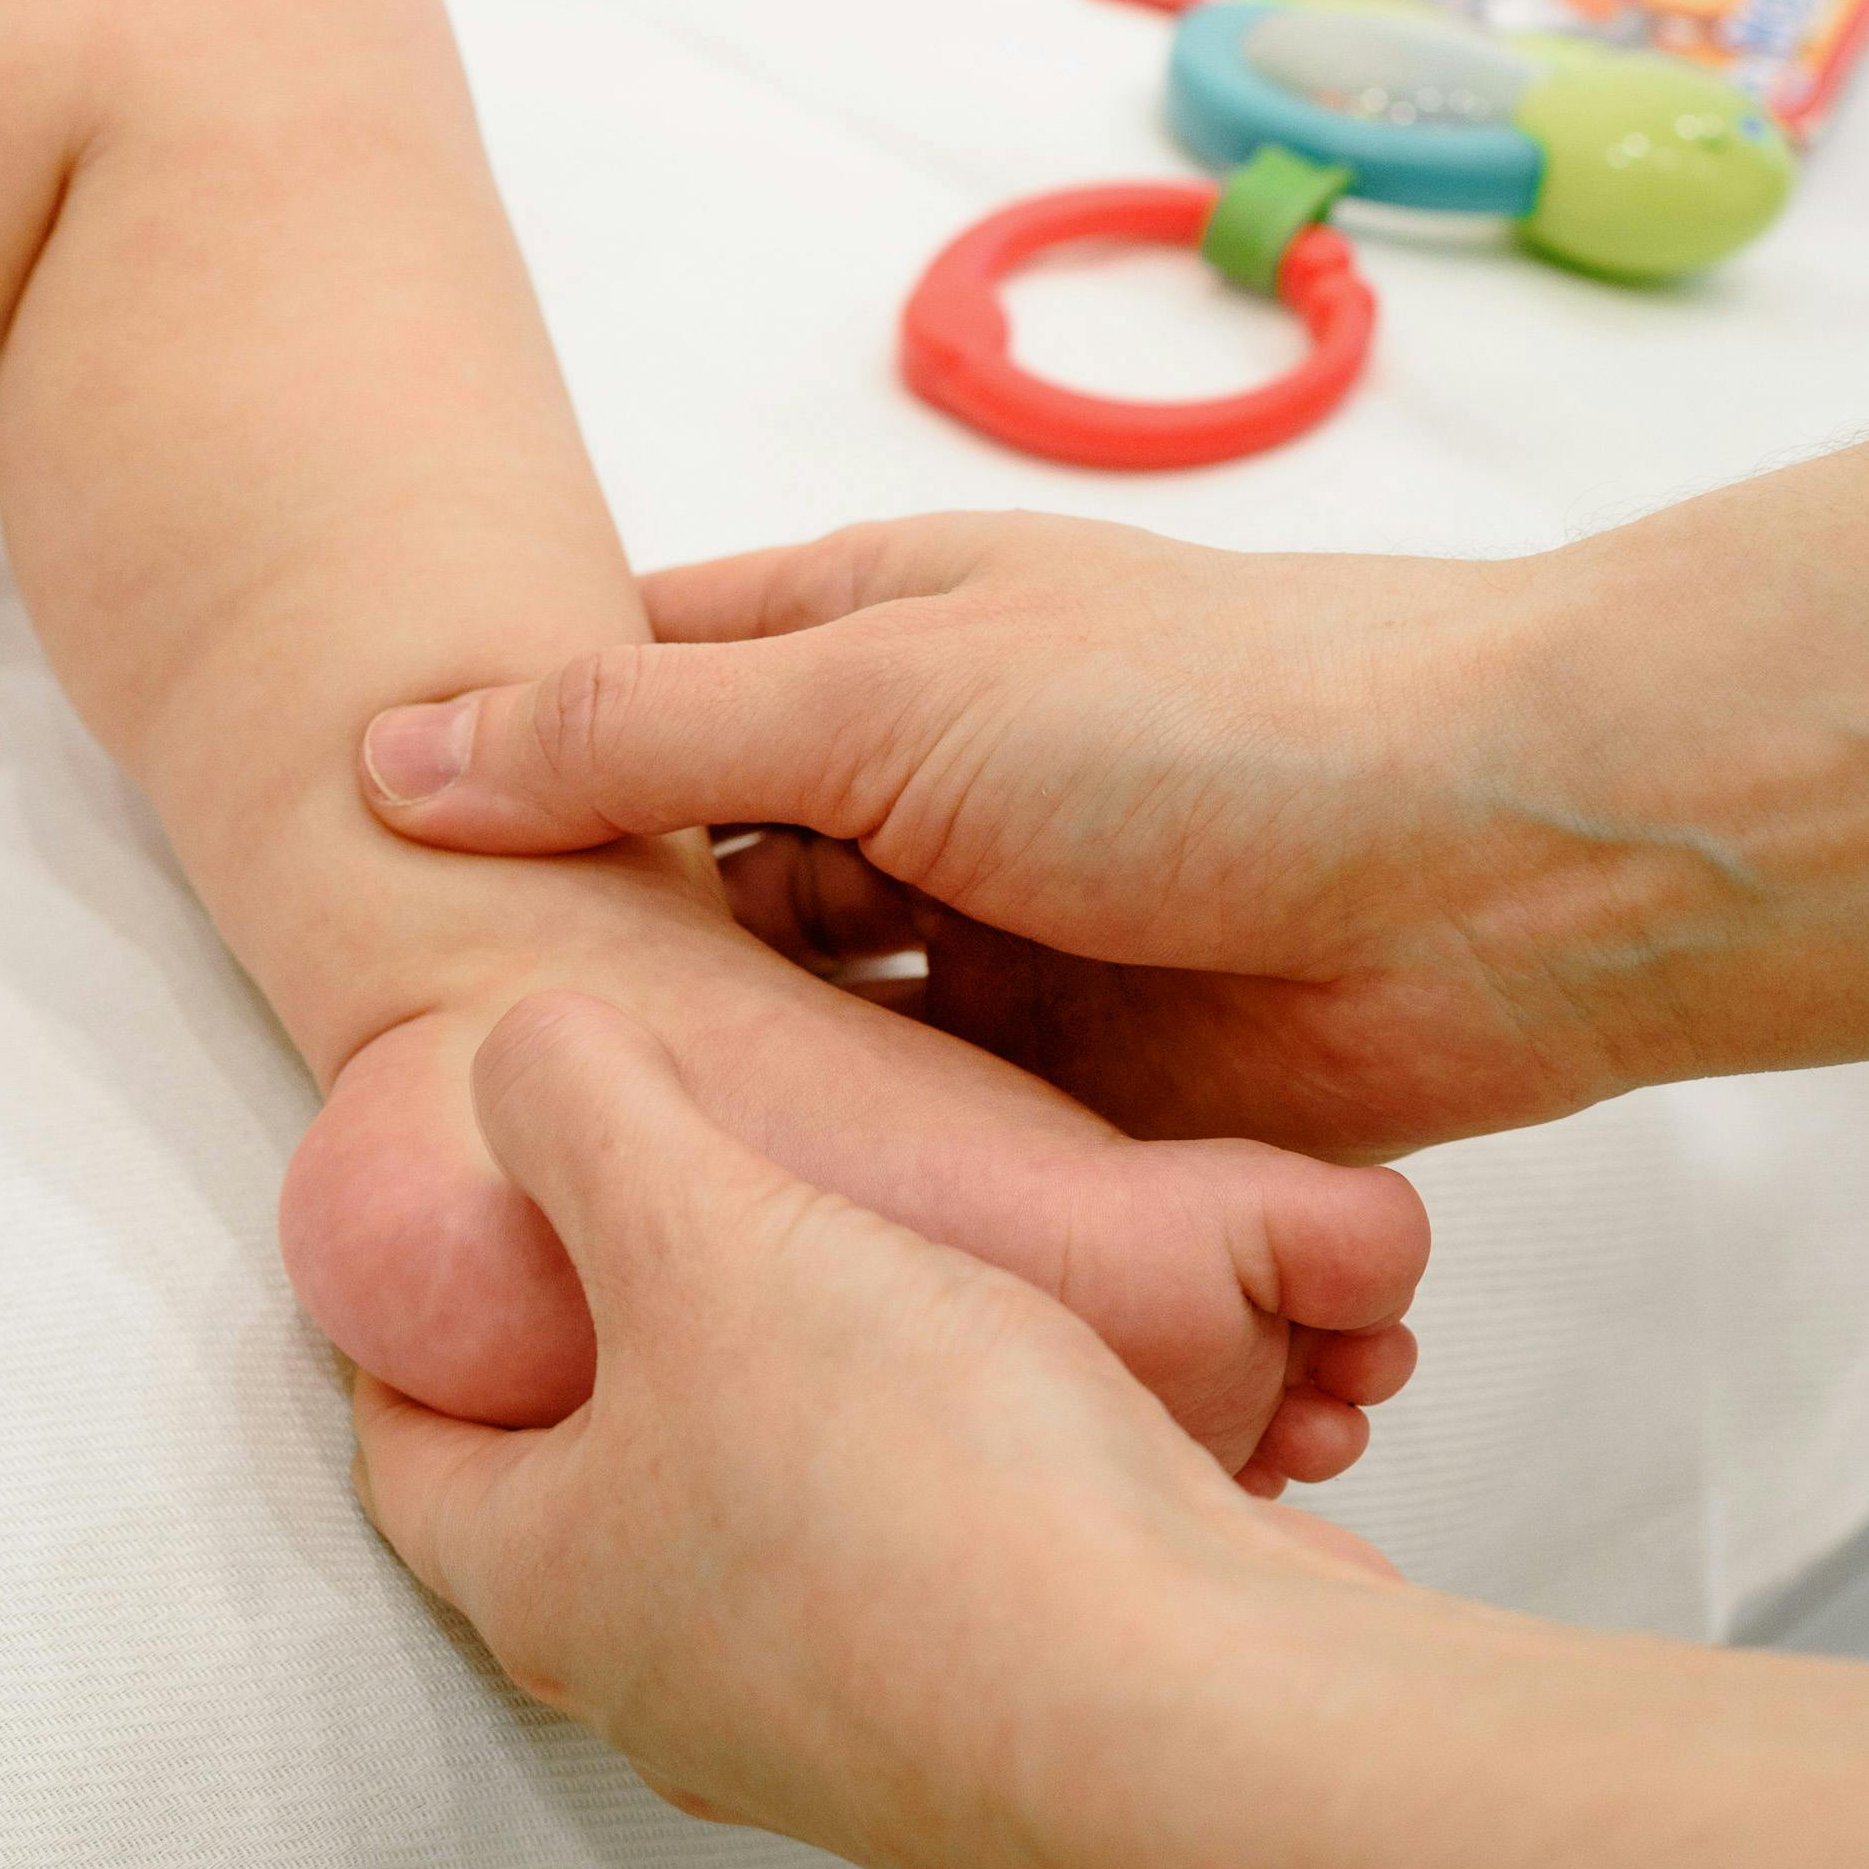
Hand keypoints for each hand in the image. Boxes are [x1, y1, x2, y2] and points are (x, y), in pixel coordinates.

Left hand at [349, 990, 1386, 1868]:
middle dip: (614, 1369)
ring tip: (839, 1294)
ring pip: (773, 1537)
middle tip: (640, 1254)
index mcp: (553, 1587)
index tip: (439, 1254)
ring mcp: (843, 1729)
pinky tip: (1013, 1389)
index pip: (409, 1458)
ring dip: (801, 1416)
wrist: (1196, 1720)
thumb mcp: (700, 1229)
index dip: (406, 1334)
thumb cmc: (922, 1500)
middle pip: (591, 1499)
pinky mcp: (997, 1729)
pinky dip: (951, 1474)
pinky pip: (938, 1574)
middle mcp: (677, 1685)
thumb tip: (521, 1054)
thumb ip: (587, 1114)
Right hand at [358, 514, 1632, 1161]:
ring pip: (788, 1029)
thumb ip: (633, 738)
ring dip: (710, 1081)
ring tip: (541, 1171)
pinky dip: (836, 1177)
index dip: (502, 767)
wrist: (1507, 869)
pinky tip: (723, 1229)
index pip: (625, 690)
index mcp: (858, 640)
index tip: (361, 875)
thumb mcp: (876, 696)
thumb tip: (391, 759)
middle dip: (589, 958)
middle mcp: (904, 790)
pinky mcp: (1058, 1097)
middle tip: (426, 1066)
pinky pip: (906, 1145)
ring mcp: (982, 946)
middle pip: (689, 881)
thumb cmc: (1207, 721)